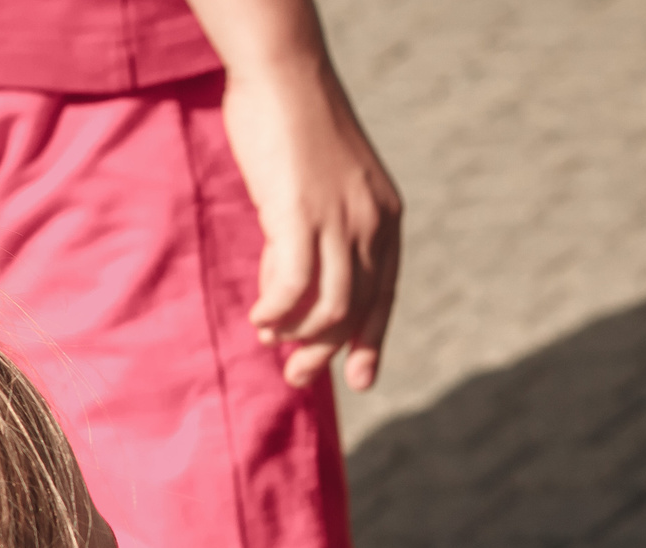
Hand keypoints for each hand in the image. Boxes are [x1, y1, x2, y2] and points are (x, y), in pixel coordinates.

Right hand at [217, 56, 401, 389]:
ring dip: (301, 338)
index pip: (384, 294)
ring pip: (330, 307)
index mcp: (385, 216)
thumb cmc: (294, 121)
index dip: (372, 340)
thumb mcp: (322, 183)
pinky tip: (259, 318)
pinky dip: (276, 311)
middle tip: (297, 376)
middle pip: (356, 309)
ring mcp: (339, 220)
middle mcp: (371, 223)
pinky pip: (292, 285)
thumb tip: (295, 285)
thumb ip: (322, 229)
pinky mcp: (300, 214)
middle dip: (327, 351)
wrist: (282, 71)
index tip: (360, 378)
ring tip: (272, 346)